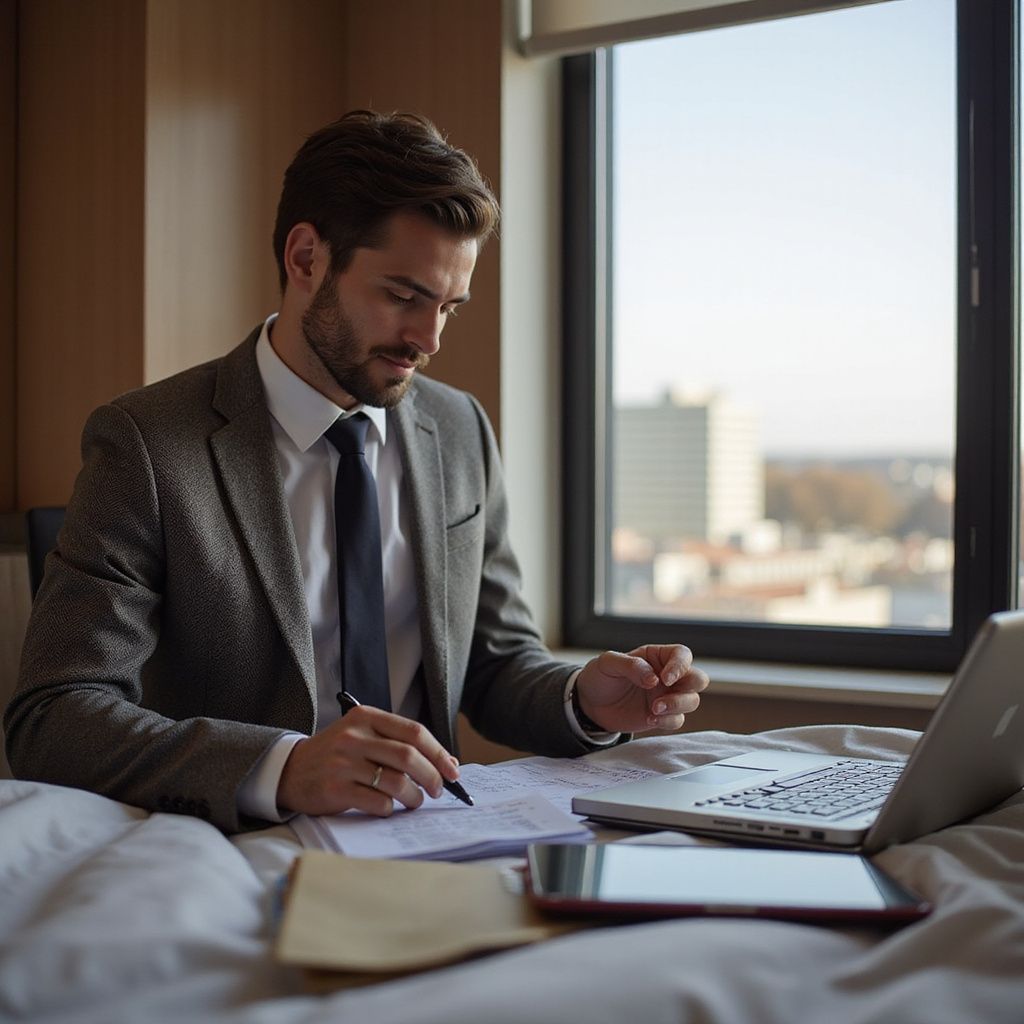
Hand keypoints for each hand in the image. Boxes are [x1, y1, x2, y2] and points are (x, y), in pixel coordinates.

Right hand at [276, 705, 461, 816]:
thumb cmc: (337, 754)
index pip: (413, 732)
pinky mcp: (335, 789)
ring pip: (396, 781)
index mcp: (365, 717)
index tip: (453, 771)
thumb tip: (448, 764)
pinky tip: (388, 807)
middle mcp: (354, 736)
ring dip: (414, 796)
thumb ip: (401, 745)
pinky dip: (390, 809)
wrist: (290, 770)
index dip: (439, 753)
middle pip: (408, 756)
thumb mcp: (365, 737)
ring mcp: (343, 763)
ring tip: (415, 801)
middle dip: (432, 776)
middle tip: (439, 790)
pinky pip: (377, 802)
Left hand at [574, 644, 708, 733]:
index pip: (682, 655)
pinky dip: (667, 721)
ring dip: (677, 706)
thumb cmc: (600, 676)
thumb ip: (630, 665)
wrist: (590, 704)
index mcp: (657, 657)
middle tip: (664, 692)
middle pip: (698, 679)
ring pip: (691, 701)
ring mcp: (666, 696)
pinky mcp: (662, 716)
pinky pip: (677, 720)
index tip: (665, 678)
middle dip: (688, 688)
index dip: (680, 666)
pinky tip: (649, 719)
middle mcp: (667, 676)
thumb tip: (653, 679)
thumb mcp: (608, 663)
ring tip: (653, 709)